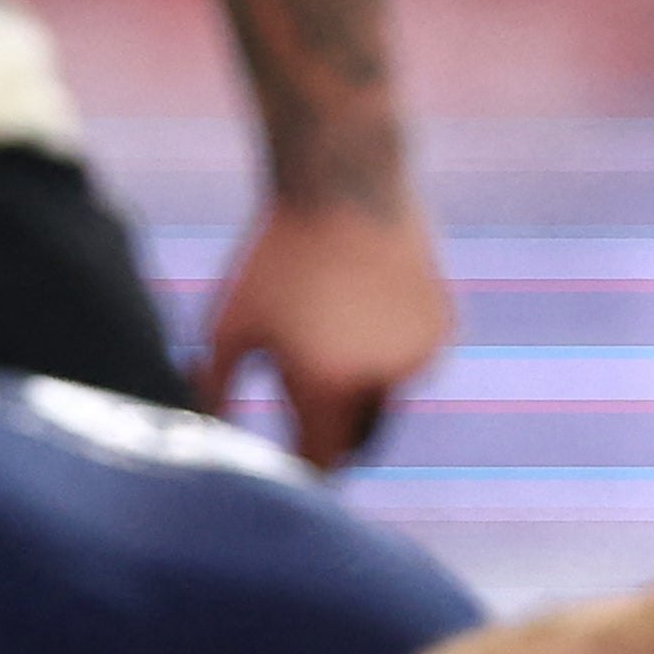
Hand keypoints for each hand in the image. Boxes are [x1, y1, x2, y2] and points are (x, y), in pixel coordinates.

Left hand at [207, 192, 452, 466]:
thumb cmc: (273, 257)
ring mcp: (420, 356)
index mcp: (326, 387)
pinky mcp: (444, 331)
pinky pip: (413, 365)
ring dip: (362, 394)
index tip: (284, 469)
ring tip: (330, 334)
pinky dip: (390, 356)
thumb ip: (213, 392)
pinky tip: (363, 309)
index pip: (320, 464)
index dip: (301, 471)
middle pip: (359, 441)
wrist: (343, 183)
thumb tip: (209, 441)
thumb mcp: (225, 325)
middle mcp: (382, 380)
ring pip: (388, 402)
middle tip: (303, 405)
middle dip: (332, 434)